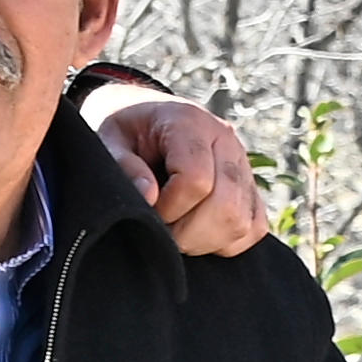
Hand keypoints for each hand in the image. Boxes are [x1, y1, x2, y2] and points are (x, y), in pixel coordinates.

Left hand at [83, 83, 270, 257]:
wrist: (144, 119)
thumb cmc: (124, 131)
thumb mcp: (108, 138)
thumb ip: (123, 164)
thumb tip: (149, 197)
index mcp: (190, 122)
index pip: (196, 180)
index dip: (168, 208)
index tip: (148, 208)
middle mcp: (225, 140)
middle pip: (225, 206)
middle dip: (187, 233)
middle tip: (161, 229)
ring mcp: (242, 165)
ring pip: (241, 222)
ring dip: (205, 240)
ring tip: (176, 231)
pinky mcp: (250, 188)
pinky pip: (253, 228)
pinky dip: (227, 242)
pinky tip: (198, 233)